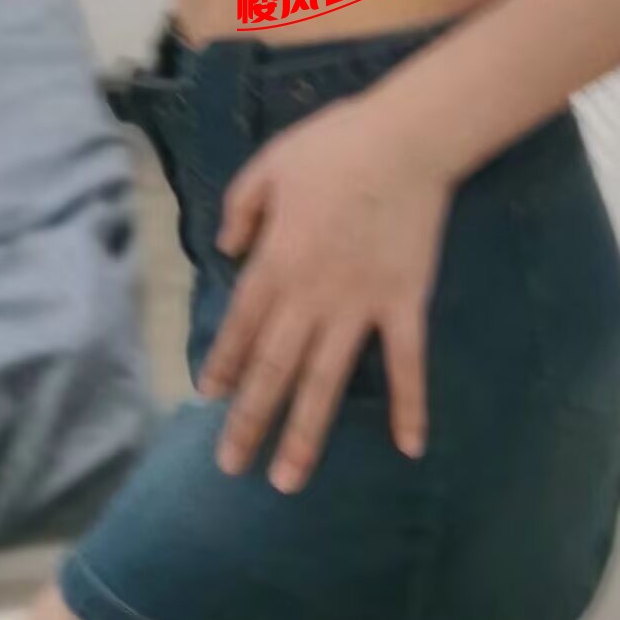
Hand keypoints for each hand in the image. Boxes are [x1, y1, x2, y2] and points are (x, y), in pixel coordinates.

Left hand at [198, 91, 454, 492]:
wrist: (406, 139)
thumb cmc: (335, 145)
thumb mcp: (268, 164)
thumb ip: (242, 209)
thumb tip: (226, 251)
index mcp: (276, 262)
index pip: (240, 325)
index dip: (223, 364)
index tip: (209, 399)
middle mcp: (311, 295)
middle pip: (274, 368)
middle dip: (250, 420)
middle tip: (232, 466)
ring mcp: (360, 305)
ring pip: (326, 380)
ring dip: (306, 433)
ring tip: (287, 480)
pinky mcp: (404, 304)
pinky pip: (407, 364)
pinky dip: (410, 406)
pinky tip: (410, 447)